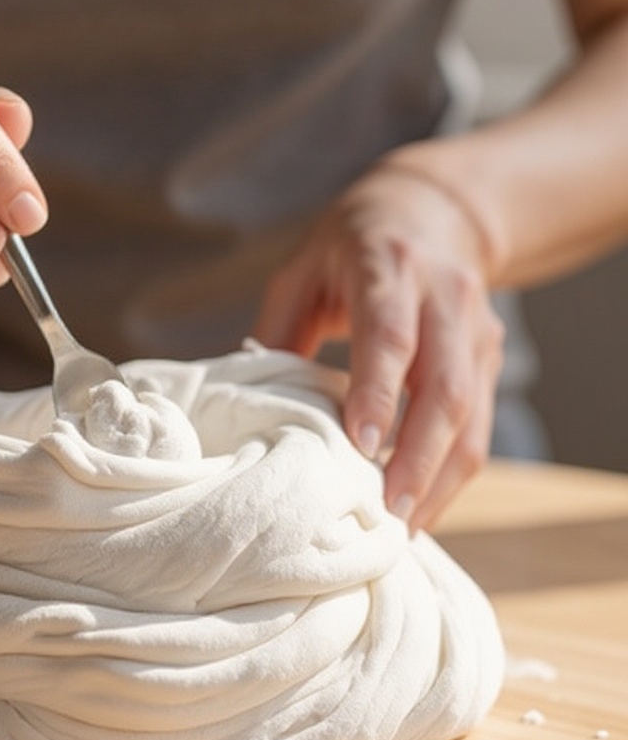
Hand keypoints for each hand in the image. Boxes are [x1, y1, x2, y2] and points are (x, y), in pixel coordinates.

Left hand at [254, 160, 504, 531]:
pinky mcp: (491, 358)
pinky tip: (422, 507)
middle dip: (418, 457)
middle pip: (445, 387)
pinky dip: (452, 472)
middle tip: (388, 513)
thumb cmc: (350, 245)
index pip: (391, 336)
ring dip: (441, 477)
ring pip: (472, 416)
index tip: (362, 445)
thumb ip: (278, 330)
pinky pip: (480, 425)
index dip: (379, 392)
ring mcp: (478, 330)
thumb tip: (249, 398)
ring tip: (406, 529)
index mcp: (389, 268)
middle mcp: (445, 298)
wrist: (435, 210)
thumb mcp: (302, 269)